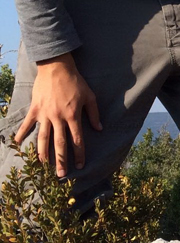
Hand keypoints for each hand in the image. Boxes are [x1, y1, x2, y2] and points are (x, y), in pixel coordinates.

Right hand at [15, 53, 101, 176]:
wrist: (57, 68)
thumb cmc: (76, 82)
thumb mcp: (90, 96)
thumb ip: (94, 114)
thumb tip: (99, 129)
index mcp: (73, 116)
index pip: (77, 139)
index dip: (79, 153)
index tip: (80, 165)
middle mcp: (58, 118)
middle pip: (60, 143)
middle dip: (61, 160)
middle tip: (61, 174)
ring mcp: (45, 114)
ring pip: (43, 138)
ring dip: (43, 153)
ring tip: (43, 165)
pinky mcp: (35, 109)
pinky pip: (27, 124)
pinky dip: (22, 134)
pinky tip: (18, 144)